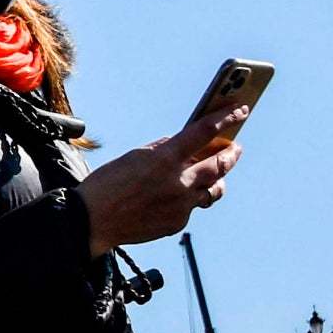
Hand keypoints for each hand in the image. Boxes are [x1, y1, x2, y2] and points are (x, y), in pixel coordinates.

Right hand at [78, 107, 244, 258]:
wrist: (93, 221)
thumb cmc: (107, 185)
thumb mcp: (134, 157)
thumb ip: (162, 150)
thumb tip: (181, 143)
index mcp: (165, 159)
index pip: (204, 132)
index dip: (225, 118)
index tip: (239, 110)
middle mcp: (179, 182)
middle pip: (220, 165)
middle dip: (232, 154)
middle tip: (235, 147)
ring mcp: (181, 205)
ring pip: (214, 190)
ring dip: (217, 179)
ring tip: (214, 174)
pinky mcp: (178, 222)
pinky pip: (192, 207)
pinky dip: (188, 198)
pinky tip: (175, 196)